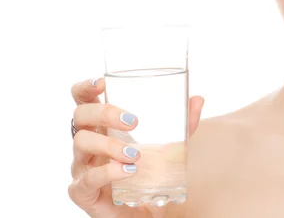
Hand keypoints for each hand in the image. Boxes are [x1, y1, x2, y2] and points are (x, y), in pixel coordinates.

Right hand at [68, 77, 203, 217]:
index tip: (102, 83)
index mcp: (102, 126)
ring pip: (82, 144)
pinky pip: (87, 179)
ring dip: (109, 145)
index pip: (82, 99)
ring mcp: (81, 167)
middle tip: (133, 121)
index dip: (85, 87)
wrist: (142, 211)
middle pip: (80, 116)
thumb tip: (198, 99)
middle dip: (105, 113)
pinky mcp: (82, 192)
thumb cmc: (147, 171)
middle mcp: (87, 142)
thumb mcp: (167, 145)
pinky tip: (128, 171)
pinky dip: (108, 173)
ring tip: (136, 154)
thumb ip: (182, 123)